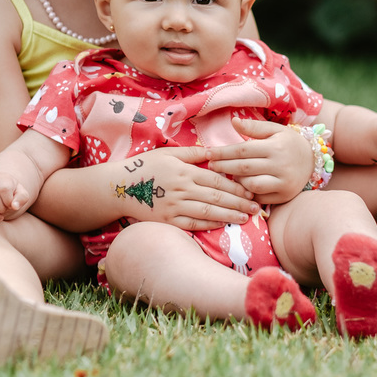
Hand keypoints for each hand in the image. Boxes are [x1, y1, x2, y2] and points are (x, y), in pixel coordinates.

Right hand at [0, 172, 34, 223]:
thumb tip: (15, 206)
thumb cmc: (13, 194)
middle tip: (5, 211)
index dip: (8, 200)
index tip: (11, 205)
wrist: (1, 192)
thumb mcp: (21, 194)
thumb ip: (22, 198)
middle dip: (1, 209)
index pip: (4, 189)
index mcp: (2, 177)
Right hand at [112, 146, 261, 230]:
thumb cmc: (145, 166)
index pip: (217, 179)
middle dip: (240, 202)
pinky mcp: (168, 221)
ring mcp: (174, 206)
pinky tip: (223, 224)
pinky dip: (210, 224)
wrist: (118, 187)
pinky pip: (193, 224)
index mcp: (184, 171)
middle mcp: (181, 189)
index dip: (237, 186)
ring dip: (229, 215)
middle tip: (258, 207)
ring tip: (246, 218)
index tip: (252, 190)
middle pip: (217, 197)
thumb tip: (217, 151)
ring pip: (208, 212)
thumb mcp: (168, 153)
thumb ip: (193, 153)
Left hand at [204, 117, 312, 204]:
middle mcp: (281, 165)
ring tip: (226, 174)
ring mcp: (284, 182)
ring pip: (251, 184)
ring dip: (235, 181)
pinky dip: (248, 192)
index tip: (207, 153)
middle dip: (223, 167)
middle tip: (210, 165)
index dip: (222, 152)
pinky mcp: (284, 196)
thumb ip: (254, 127)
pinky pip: (260, 197)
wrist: (313, 160)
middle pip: (244, 168)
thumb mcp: (275, 130)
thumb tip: (233, 121)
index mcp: (276, 146)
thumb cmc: (288, 142)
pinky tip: (240, 186)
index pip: (242, 150)